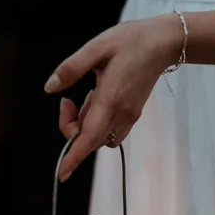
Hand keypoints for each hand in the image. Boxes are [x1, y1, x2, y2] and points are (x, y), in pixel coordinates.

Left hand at [45, 14, 183, 180]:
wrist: (165, 42)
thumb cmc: (131, 41)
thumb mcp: (97, 47)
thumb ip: (71, 68)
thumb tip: (50, 88)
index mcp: (111, 99)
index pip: (89, 138)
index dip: (73, 157)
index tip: (61, 173)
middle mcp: (121, 113)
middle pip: (88, 140)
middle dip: (71, 127)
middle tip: (68, 100)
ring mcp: (129, 115)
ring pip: (98, 137)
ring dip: (84, 125)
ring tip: (89, 94)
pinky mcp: (133, 113)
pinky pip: (110, 131)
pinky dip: (96, 123)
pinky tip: (98, 99)